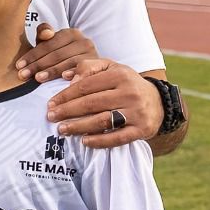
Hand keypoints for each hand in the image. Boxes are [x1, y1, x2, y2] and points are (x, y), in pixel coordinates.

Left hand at [17, 23, 97, 81]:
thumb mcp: (51, 45)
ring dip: (52, 71)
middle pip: (57, 54)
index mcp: (71, 33)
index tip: (19, 66)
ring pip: (68, 62)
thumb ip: (43, 35)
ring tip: (37, 78)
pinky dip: (74, 73)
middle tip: (23, 75)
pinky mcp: (98, 67)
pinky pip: (84, 71)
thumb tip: (46, 33)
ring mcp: (92, 54)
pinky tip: (64, 78)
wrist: (90, 67)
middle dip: (37, 65)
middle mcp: (84, 41)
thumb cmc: (62, 56)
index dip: (32, 55)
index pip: (48, 44)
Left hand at [47, 59, 161, 147]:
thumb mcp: (111, 68)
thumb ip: (89, 67)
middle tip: (51, 117)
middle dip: (67, 111)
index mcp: (120, 75)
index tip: (50, 103)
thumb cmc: (126, 84)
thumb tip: (67, 77)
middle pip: (92, 103)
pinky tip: (84, 142)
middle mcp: (130, 93)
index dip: (65, 95)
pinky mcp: (142, 129)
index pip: (86, 85)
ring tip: (62, 130)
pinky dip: (99, 141)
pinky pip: (117, 137)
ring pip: (102, 121)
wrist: (158, 102)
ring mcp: (137, 112)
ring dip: (79, 127)